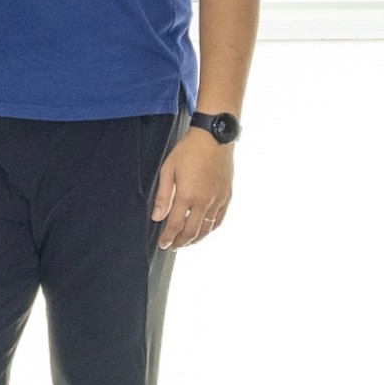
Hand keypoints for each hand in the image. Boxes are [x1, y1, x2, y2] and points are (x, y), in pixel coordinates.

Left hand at [150, 128, 233, 250]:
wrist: (214, 138)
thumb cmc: (189, 150)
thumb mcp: (168, 169)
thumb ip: (163, 196)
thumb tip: (157, 216)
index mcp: (188, 196)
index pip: (175, 225)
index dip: (168, 237)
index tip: (163, 244)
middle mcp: (204, 202)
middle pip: (192, 231)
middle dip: (181, 242)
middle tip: (173, 246)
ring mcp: (217, 200)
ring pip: (207, 229)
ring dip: (196, 239)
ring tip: (187, 242)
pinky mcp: (226, 196)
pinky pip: (219, 219)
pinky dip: (211, 229)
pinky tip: (205, 231)